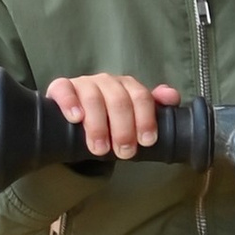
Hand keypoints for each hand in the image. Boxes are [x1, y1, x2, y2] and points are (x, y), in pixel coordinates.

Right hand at [46, 71, 180, 159]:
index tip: (146, 142)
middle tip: (124, 152)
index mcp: (128, 86)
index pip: (142, 97)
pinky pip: (64, 89)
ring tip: (100, 149)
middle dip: (124, 129)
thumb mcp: (133, 119)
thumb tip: (172, 97)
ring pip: (93, 98)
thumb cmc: (109, 122)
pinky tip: (75, 118)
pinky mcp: (62, 88)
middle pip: (119, 100)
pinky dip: (70, 103)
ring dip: (98, 125)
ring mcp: (84, 83)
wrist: (76, 122)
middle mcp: (107, 82)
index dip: (146, 119)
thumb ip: (154, 108)